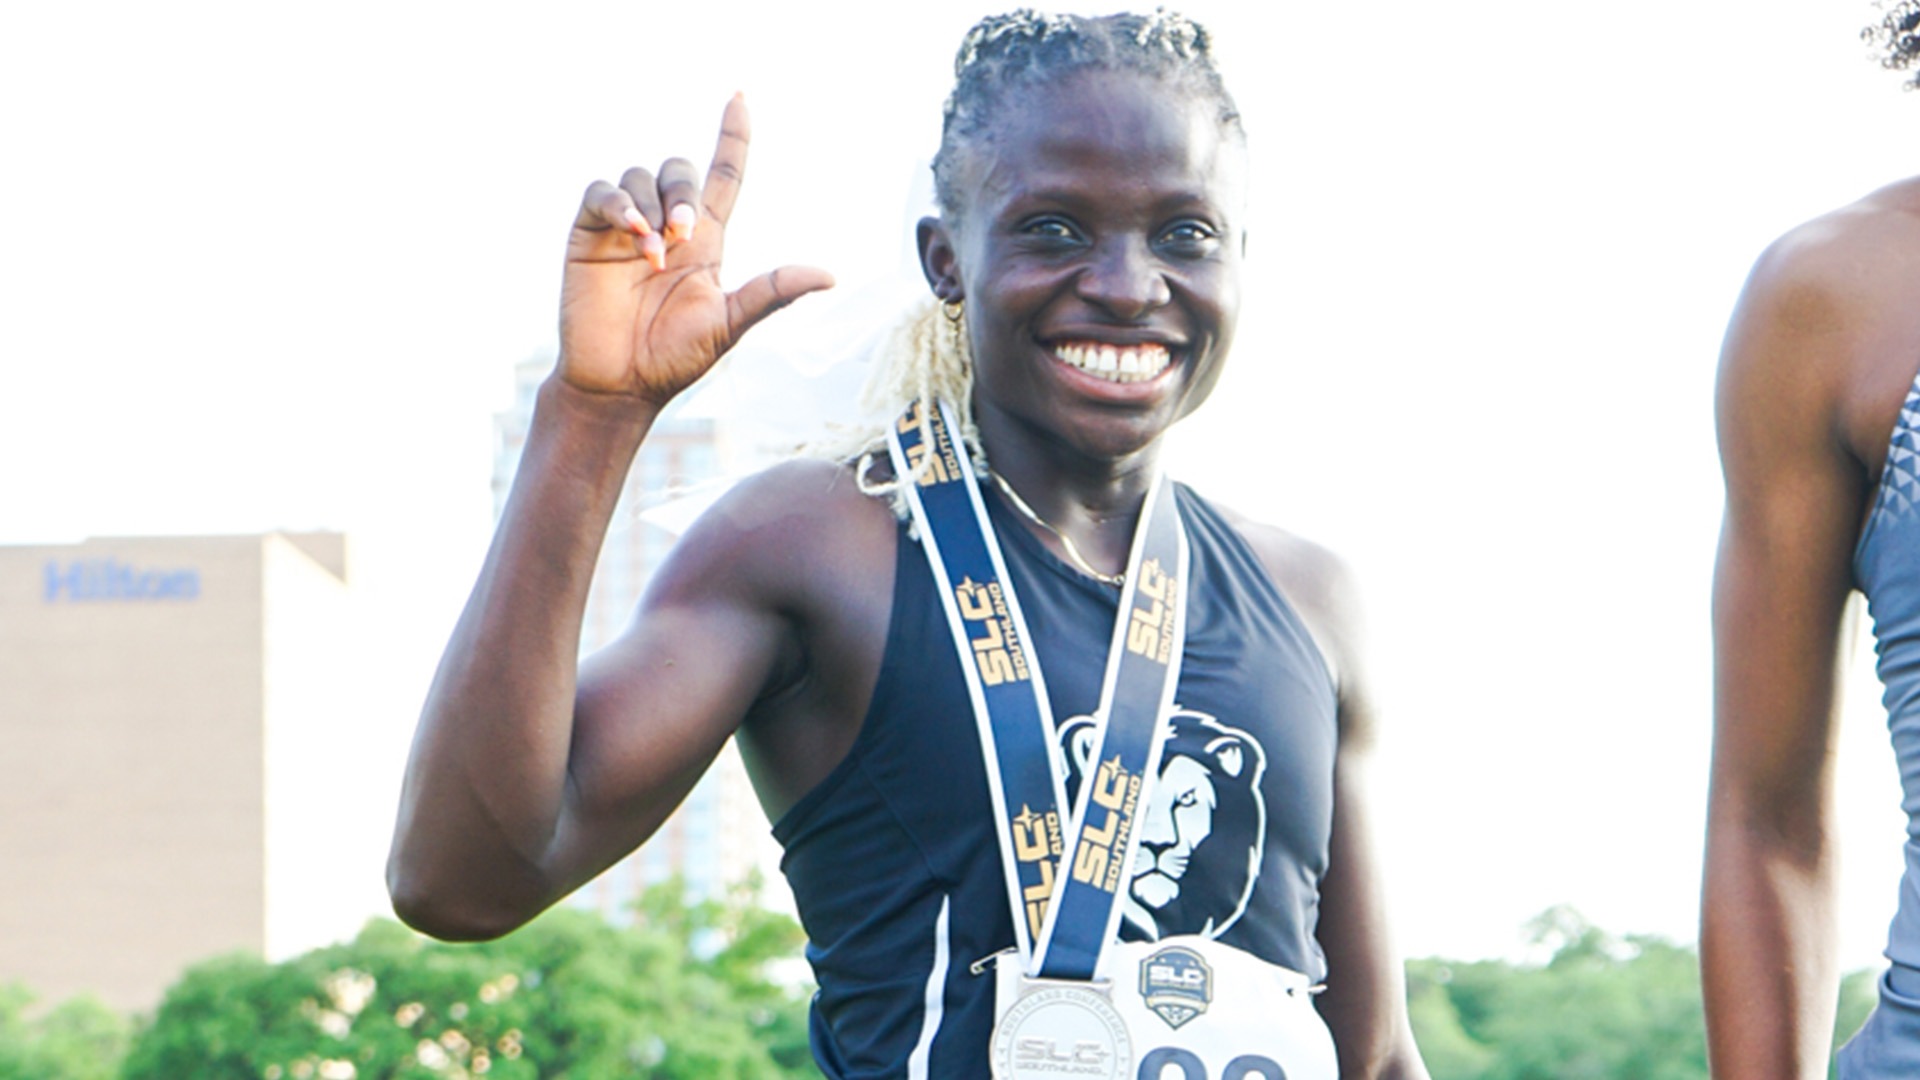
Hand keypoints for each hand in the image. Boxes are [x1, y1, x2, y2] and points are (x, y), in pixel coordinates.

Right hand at [557, 94, 832, 403]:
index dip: (732, 136)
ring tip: (654, 253)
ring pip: (641, 177)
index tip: (739, 97)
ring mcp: (626, 228)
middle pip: (680, 170)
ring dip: (652, 207)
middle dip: (685, 192)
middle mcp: (668, 226)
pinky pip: (602, 194)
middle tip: (685, 234)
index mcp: (707, 241)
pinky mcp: (590, 235)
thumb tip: (829, 275)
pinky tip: (633, 235)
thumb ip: (772, 293)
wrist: (620, 384)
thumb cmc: (674, 358)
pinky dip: (618, 204)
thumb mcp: (729, 323)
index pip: (723, 174)